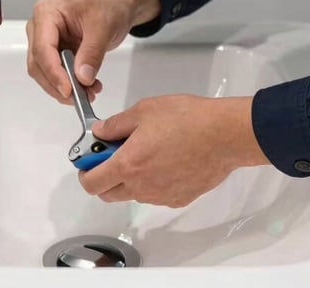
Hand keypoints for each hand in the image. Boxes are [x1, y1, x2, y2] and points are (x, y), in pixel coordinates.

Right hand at [26, 0, 159, 102]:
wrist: (117, 6)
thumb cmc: (108, 6)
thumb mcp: (103, 26)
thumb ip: (92, 53)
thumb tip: (82, 78)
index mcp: (46, 13)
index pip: (42, 48)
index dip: (53, 72)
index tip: (68, 90)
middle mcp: (40, 28)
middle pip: (39, 64)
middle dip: (59, 84)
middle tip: (80, 97)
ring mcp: (46, 41)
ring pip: (45, 73)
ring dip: (64, 88)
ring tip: (89, 92)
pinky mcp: (55, 53)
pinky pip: (57, 74)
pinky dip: (70, 85)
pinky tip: (88, 87)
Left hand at [78, 94, 269, 207]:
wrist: (223, 135)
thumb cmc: (186, 118)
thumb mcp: (144, 110)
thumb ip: (116, 124)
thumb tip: (100, 132)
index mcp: (127, 164)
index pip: (91, 183)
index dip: (85, 170)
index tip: (90, 157)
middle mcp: (141, 187)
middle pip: (108, 194)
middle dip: (104, 176)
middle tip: (115, 153)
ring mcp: (160, 196)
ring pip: (133, 194)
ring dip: (130, 178)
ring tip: (148, 150)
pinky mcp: (179, 199)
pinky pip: (156, 194)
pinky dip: (153, 181)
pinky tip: (168, 159)